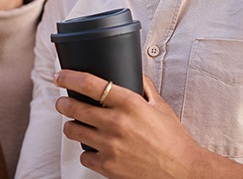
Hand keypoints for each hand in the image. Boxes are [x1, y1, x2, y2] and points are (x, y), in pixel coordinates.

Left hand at [53, 71, 201, 177]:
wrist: (182, 171)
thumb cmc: (173, 139)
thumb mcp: (161, 106)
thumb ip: (144, 86)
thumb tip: (133, 73)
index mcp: (129, 103)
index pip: (90, 84)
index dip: (69, 77)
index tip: (60, 76)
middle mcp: (116, 122)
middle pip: (73, 107)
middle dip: (63, 103)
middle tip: (62, 102)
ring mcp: (110, 145)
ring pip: (72, 131)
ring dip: (71, 126)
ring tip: (75, 124)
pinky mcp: (107, 166)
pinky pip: (83, 155)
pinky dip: (86, 151)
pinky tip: (93, 148)